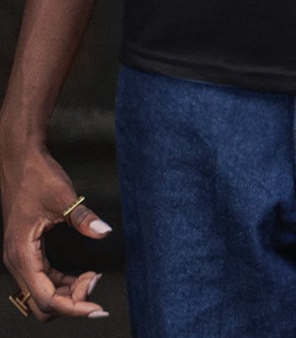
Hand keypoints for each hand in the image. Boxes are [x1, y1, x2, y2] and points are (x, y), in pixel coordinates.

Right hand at [1, 138, 111, 320]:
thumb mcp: (63, 196)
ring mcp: (20, 259)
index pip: (47, 299)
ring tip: (94, 277)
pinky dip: (63, 283)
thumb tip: (105, 231)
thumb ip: (83, 217)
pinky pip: (43, 280)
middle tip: (97, 280)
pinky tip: (83, 275)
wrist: (19, 161)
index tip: (99, 308)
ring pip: (42, 295)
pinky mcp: (27, 252)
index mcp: (22, 255)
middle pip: (41, 305)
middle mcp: (17, 262)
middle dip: (71, 302)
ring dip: (68, 293)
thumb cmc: (37, 177)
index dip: (74, 307)